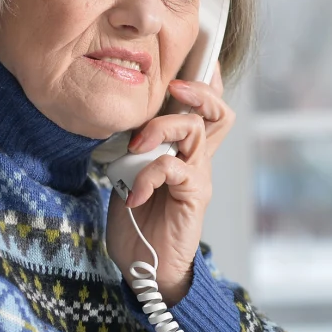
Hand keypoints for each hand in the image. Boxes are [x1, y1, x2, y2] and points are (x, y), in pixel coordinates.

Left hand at [105, 66, 234, 305]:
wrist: (147, 269)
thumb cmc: (137, 222)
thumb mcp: (127, 174)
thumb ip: (130, 147)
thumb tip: (113, 119)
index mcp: (184, 150)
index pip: (206, 107)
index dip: (204, 81)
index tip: (185, 62)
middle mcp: (197, 159)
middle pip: (218, 110)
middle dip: (197, 90)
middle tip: (173, 86)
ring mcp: (197, 177)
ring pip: (194, 129)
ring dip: (162, 127)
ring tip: (137, 145)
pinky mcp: (193, 197)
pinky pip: (174, 168)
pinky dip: (148, 174)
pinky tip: (132, 193)